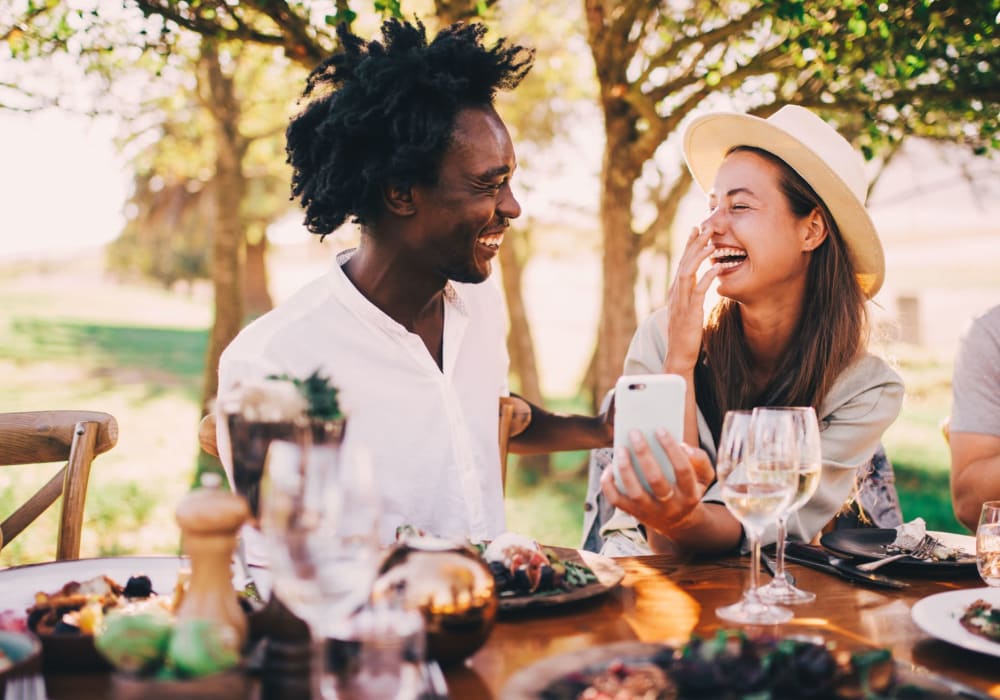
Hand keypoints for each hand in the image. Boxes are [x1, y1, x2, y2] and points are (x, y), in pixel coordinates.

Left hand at [600, 428, 714, 535]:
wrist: (678, 523)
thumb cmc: (688, 489)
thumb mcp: (703, 478)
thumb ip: (700, 460)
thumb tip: (682, 446)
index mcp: (690, 494)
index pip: (683, 470)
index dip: (671, 449)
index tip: (660, 429)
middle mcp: (671, 505)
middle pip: (656, 480)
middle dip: (644, 454)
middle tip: (634, 433)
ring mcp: (651, 512)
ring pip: (635, 492)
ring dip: (625, 468)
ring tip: (620, 449)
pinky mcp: (634, 513)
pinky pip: (617, 500)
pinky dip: (609, 484)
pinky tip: (610, 467)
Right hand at [663, 227, 717, 373]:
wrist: (678, 354)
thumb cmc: (685, 335)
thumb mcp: (687, 311)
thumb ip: (690, 297)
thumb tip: (697, 287)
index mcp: (675, 291)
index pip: (681, 263)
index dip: (688, 246)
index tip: (695, 230)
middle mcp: (676, 293)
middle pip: (684, 262)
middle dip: (694, 243)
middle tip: (704, 226)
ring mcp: (681, 301)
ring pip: (688, 272)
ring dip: (700, 255)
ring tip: (711, 242)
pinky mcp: (690, 311)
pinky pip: (699, 290)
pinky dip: (708, 276)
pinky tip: (718, 267)